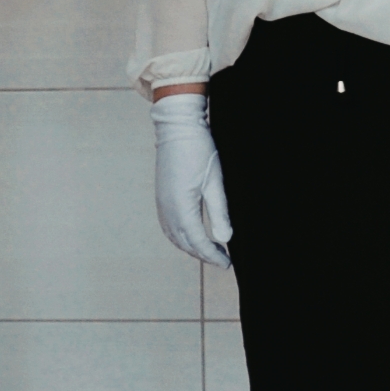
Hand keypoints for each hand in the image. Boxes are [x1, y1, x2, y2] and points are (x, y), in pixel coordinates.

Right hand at [151, 91, 232, 266]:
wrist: (177, 127)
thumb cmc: (199, 150)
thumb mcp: (215, 181)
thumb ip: (219, 212)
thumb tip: (225, 239)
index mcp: (181, 207)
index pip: (198, 241)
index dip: (213, 255)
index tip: (228, 264)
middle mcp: (167, 209)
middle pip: (185, 243)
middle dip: (204, 255)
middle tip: (223, 261)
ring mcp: (162, 203)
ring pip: (175, 237)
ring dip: (192, 248)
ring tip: (211, 252)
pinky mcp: (161, 197)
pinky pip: (169, 226)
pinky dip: (181, 237)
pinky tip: (192, 237)